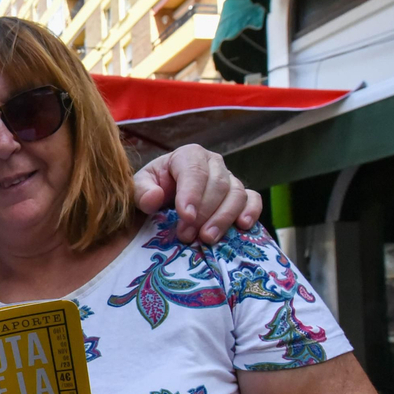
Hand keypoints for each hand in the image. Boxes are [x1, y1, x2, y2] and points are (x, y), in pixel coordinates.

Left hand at [132, 144, 261, 244]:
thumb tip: (154, 198)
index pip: (195, 171)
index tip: (186, 216)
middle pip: (218, 185)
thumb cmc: (153, 189)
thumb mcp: (140, 188)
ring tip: (208, 239)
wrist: (165, 195)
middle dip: (203, 213)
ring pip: (236, 194)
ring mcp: (230, 178)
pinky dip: (251, 211)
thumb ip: (142, 192)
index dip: (192, 194)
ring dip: (224, 218)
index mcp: (189, 155)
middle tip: (187, 236)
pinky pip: (253, 199)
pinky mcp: (242, 194)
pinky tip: (242, 226)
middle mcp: (214, 163)